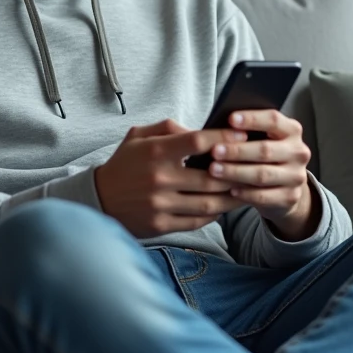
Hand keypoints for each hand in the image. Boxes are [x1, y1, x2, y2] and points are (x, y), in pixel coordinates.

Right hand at [96, 118, 248, 237]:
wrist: (99, 199)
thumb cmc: (124, 164)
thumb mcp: (139, 136)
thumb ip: (169, 128)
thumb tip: (201, 131)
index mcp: (156, 152)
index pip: (197, 142)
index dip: (223, 139)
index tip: (243, 137)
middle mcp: (160, 178)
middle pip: (210, 176)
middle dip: (236, 172)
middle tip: (254, 167)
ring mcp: (161, 204)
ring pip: (209, 203)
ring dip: (231, 197)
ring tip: (246, 190)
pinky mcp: (161, 225)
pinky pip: (197, 221)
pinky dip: (215, 214)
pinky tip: (223, 206)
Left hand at [206, 110, 318, 239]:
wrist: (284, 185)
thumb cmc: (265, 154)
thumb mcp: (262, 138)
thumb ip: (248, 131)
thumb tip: (220, 127)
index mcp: (292, 130)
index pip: (273, 120)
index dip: (252, 119)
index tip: (230, 119)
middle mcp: (298, 152)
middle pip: (265, 149)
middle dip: (237, 150)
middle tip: (214, 151)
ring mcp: (296, 176)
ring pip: (263, 174)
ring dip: (235, 172)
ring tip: (214, 170)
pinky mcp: (290, 197)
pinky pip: (264, 196)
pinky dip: (245, 193)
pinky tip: (230, 190)